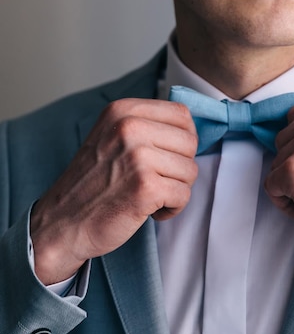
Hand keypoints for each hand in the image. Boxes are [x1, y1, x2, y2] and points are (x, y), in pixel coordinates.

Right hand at [30, 98, 197, 283]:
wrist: (62, 222)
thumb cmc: (93, 182)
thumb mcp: (112, 135)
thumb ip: (146, 124)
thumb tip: (190, 126)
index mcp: (123, 110)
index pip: (181, 114)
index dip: (184, 138)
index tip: (169, 155)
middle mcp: (129, 127)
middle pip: (190, 142)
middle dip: (180, 166)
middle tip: (156, 179)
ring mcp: (138, 156)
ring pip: (190, 169)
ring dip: (176, 188)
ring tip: (149, 194)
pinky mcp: (145, 186)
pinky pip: (184, 195)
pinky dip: (172, 208)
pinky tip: (150, 210)